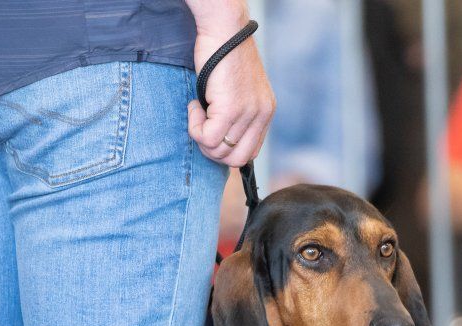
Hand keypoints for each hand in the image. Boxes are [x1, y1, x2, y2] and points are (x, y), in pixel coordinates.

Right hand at [186, 5, 274, 166]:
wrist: (224, 29)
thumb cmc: (226, 53)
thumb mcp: (239, 89)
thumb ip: (238, 113)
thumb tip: (219, 137)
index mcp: (266, 112)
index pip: (250, 153)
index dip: (227, 149)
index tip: (214, 130)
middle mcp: (261, 115)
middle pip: (236, 160)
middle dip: (213, 151)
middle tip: (202, 127)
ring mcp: (247, 114)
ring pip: (219, 150)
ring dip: (201, 136)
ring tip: (198, 110)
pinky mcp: (230, 109)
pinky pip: (207, 138)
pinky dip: (195, 127)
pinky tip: (195, 106)